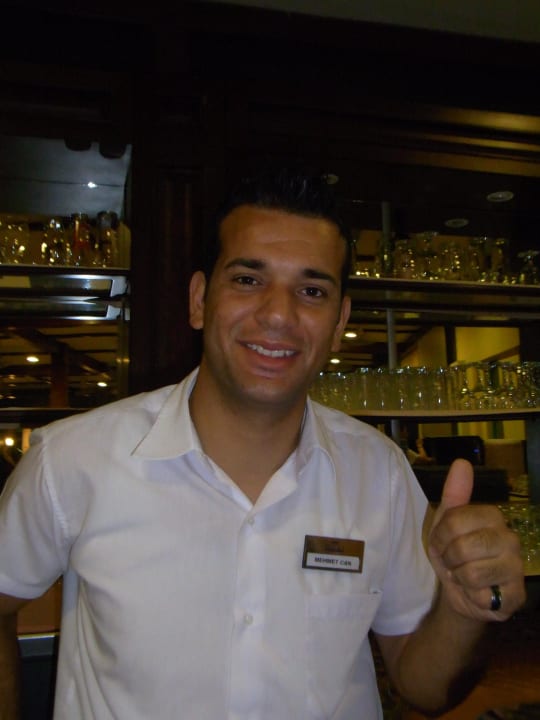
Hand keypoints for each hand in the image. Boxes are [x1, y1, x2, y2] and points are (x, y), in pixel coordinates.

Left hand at [428, 459, 525, 620]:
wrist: (462, 593)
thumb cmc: (455, 554)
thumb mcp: (446, 522)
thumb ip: (455, 493)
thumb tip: (462, 462)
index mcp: (493, 517)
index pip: (454, 520)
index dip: (440, 536)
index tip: (443, 542)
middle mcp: (510, 538)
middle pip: (462, 546)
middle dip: (448, 558)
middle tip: (453, 561)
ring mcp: (516, 567)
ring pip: (471, 571)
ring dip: (459, 577)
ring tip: (465, 575)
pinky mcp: (516, 594)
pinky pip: (481, 594)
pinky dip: (471, 595)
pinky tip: (477, 591)